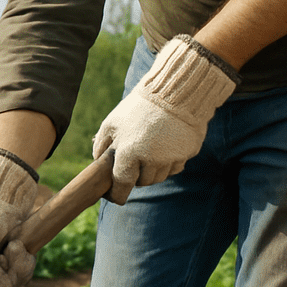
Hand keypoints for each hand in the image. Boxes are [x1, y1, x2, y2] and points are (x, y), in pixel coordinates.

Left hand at [93, 35, 238, 202]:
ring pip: (160, 176)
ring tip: (152, 148)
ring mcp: (172, 157)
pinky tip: (167, 145)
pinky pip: (176, 166)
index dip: (117, 194)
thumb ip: (102, 146)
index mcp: (129, 153)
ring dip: (154, 169)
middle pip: (143, 182)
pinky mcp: (188, 152)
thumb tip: (98, 163)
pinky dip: (170, 161)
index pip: (122, 186)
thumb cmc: (139, 106)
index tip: (116, 196)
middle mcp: (151, 160)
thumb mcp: (112, 122)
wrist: (177, 89)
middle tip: (136, 159)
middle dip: (138, 174)